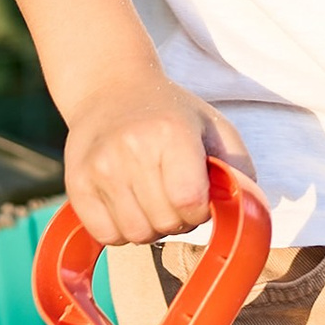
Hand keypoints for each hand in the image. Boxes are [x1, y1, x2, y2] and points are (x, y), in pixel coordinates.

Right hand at [61, 78, 258, 249]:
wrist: (111, 89)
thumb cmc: (172, 114)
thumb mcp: (214, 127)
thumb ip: (239, 168)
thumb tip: (249, 210)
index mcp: (170, 133)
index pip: (190, 202)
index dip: (200, 210)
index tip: (197, 194)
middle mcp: (131, 149)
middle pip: (164, 224)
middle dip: (177, 219)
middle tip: (173, 194)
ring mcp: (99, 167)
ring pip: (135, 235)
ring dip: (150, 227)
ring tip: (150, 199)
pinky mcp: (76, 183)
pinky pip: (106, 236)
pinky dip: (121, 230)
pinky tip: (127, 204)